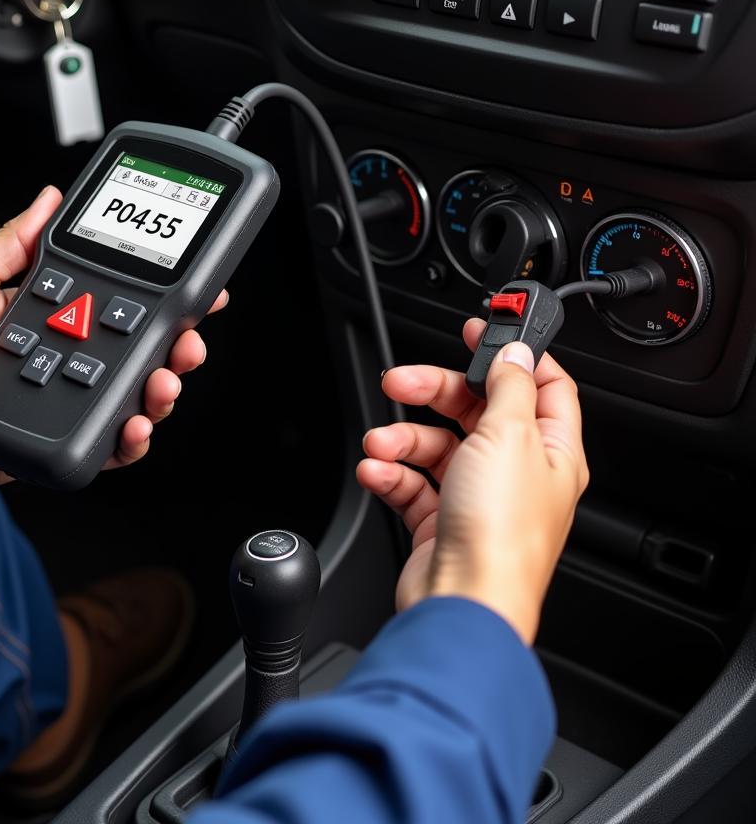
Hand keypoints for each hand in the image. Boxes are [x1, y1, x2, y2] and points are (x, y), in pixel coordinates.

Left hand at [0, 186, 226, 500]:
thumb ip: (11, 241)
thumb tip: (47, 199)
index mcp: (52, 316)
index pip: (121, 304)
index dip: (162, 300)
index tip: (193, 291)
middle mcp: (67, 358)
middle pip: (142, 353)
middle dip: (178, 346)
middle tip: (187, 340)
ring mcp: (66, 402)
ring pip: (135, 397)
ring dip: (162, 390)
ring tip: (163, 381)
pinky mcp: (57, 442)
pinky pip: (108, 444)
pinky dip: (131, 440)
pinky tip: (134, 425)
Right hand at [356, 319, 588, 643]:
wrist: (460, 601)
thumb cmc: (501, 534)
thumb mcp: (509, 436)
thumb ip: (509, 386)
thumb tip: (515, 353)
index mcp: (551, 449)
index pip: (542, 385)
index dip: (513, 354)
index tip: (482, 329)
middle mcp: (516, 471)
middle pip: (476, 409)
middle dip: (434, 391)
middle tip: (402, 379)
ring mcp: (477, 496)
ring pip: (436, 444)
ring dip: (402, 438)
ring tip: (382, 443)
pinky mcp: (441, 519)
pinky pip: (412, 482)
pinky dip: (391, 473)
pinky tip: (378, 471)